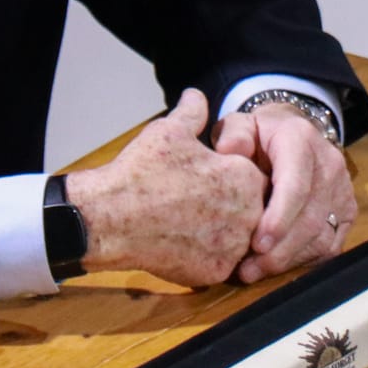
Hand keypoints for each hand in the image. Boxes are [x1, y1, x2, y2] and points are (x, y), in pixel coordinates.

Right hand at [63, 89, 266, 286]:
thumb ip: (193, 112)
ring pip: (239, 237)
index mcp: (244, 176)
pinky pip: (221, 262)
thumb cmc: (142, 172)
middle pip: (252, 209)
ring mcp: (233, 246)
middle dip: (232, 205)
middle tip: (199, 201)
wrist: (112, 218)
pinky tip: (183, 242)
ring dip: (223, 231)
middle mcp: (249, 213)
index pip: (255, 176)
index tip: (209, 178)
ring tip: (190, 221)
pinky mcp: (217, 272)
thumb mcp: (170, 130)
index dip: (231, 176)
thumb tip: (196, 95)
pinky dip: (207, 254)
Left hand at [212, 103, 355, 283]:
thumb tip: (230, 150)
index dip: (279, 219)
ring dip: (288, 260)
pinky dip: (304, 260)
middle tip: (247, 270)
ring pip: (322, 236)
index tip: (256, 244)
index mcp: (301, 141)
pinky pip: (330, 245)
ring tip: (255, 271)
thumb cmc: (260, 134)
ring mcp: (343, 189)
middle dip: (279, 250)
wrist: (293, 131)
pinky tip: (278, 266)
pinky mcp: (347, 210)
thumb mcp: (241, 124)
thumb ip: (233, 135)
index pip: (296, 185)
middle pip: (310, 218)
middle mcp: (329, 164)